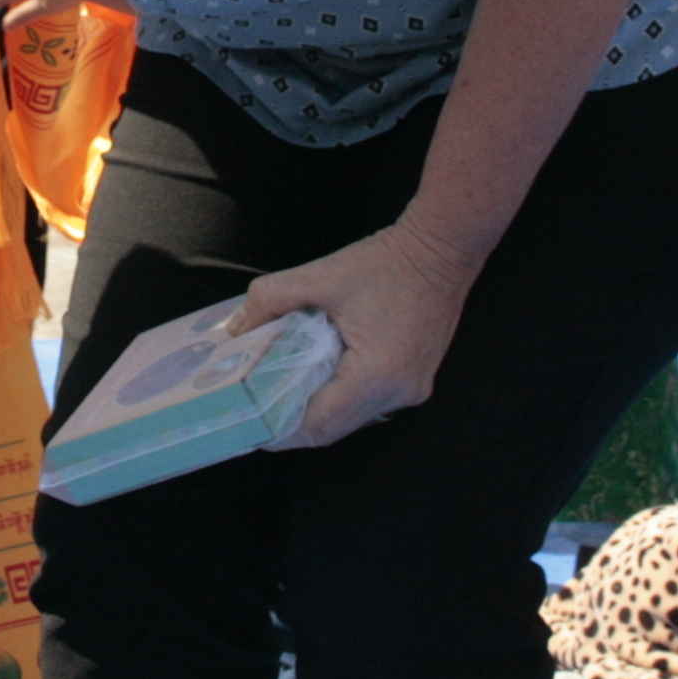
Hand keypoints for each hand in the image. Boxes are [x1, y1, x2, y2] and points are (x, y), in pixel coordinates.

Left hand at [240, 219, 479, 449]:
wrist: (442, 249)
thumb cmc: (384, 263)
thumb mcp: (318, 277)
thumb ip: (269, 301)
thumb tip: (236, 330)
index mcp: (376, 375)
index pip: (319, 424)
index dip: (279, 429)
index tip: (248, 423)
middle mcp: (398, 393)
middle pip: (335, 428)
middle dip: (293, 423)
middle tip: (256, 409)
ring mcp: (412, 390)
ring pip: (352, 419)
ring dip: (317, 411)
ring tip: (278, 395)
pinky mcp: (415, 381)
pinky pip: (369, 404)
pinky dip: (339, 398)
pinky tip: (316, 379)